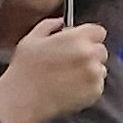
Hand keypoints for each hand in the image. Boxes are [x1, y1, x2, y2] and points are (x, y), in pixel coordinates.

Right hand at [0, 19, 115, 122]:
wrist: (21, 101)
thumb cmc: (24, 70)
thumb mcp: (31, 40)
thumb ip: (49, 25)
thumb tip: (61, 21)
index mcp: (76, 39)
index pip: (98, 31)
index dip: (88, 36)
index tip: (79, 42)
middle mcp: (90, 55)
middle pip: (100, 50)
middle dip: (89, 54)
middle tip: (70, 62)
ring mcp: (94, 74)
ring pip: (100, 68)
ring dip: (89, 70)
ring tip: (67, 77)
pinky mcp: (95, 92)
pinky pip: (97, 85)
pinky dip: (88, 86)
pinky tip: (69, 88)